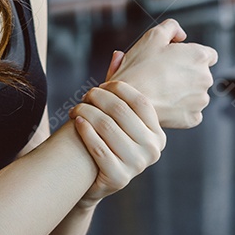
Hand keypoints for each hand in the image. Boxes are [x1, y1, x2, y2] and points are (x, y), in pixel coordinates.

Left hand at [69, 81, 164, 205]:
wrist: (93, 180)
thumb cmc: (107, 142)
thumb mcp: (118, 119)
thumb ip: (118, 90)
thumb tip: (117, 55)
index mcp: (158, 134)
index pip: (141, 102)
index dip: (119, 88)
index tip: (102, 84)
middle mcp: (153, 150)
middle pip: (122, 112)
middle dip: (99, 99)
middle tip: (85, 95)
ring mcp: (137, 166)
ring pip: (107, 127)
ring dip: (87, 112)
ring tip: (76, 108)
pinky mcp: (118, 178)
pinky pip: (98, 147)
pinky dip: (85, 131)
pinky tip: (77, 122)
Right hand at [103, 19, 217, 128]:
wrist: (128, 102)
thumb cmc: (139, 68)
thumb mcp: (153, 36)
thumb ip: (172, 27)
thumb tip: (181, 35)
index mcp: (200, 56)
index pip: (209, 55)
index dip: (192, 57)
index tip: (178, 62)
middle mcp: (206, 78)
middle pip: (202, 75)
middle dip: (187, 75)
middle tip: (163, 76)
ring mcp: (201, 100)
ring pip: (197, 94)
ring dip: (184, 93)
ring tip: (162, 91)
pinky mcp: (193, 118)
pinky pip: (191, 112)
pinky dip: (181, 109)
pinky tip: (165, 104)